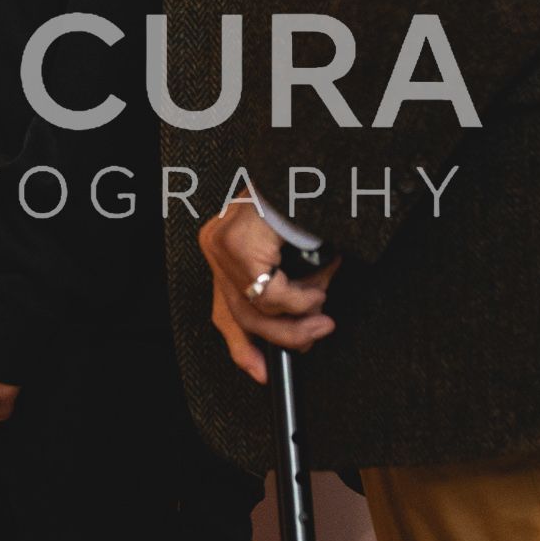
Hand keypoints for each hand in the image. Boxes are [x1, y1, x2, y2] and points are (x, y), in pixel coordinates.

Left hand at [198, 208, 338, 385]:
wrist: (309, 167)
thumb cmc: (302, 204)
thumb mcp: (290, 255)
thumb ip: (284, 289)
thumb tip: (299, 328)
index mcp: (224, 249)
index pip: (223, 311)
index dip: (241, 347)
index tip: (262, 373)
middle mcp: (216, 247)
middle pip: (243, 317)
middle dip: (287, 336)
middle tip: (320, 331)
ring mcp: (222, 247)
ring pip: (259, 311)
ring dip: (302, 314)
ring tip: (323, 300)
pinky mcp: (236, 246)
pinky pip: (273, 294)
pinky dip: (303, 297)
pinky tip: (318, 285)